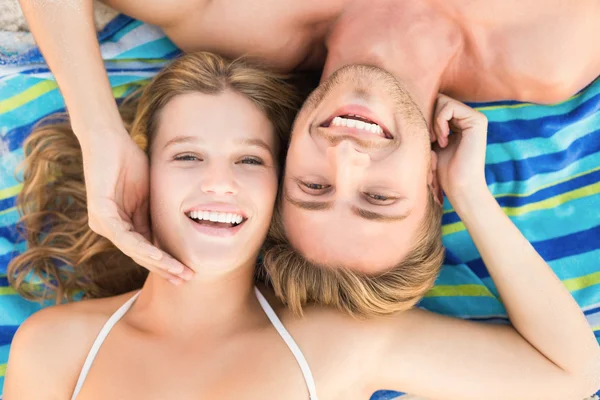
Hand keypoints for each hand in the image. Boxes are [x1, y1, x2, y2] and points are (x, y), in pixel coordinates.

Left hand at [81, 128, 193, 283]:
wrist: (109, 139)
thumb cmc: (128, 162)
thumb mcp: (148, 196)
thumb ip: (154, 218)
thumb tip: (169, 239)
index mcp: (121, 223)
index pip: (145, 249)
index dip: (166, 261)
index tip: (186, 271)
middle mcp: (109, 228)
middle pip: (140, 255)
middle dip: (164, 269)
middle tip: (185, 280)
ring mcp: (102, 222)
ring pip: (133, 250)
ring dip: (157, 263)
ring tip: (178, 271)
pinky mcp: (100, 213)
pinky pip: (124, 237)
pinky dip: (143, 248)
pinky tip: (159, 257)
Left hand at [430, 94, 488, 202]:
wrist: (459, 186)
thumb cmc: (443, 169)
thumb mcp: (431, 142)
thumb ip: (429, 124)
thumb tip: (414, 104)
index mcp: (460, 121)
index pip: (436, 104)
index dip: (426, 117)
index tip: (427, 138)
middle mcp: (469, 117)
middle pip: (439, 99)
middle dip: (429, 117)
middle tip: (430, 139)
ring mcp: (475, 117)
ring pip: (443, 101)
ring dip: (434, 121)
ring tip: (437, 140)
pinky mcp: (478, 120)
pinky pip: (449, 107)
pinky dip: (440, 122)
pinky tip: (443, 140)